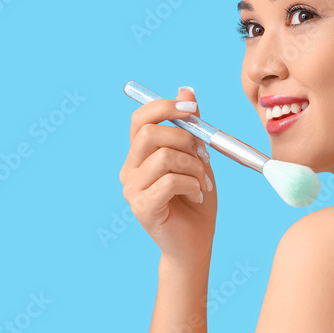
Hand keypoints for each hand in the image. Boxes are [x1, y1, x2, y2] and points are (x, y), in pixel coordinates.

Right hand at [119, 87, 216, 264]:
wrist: (196, 243)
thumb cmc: (196, 200)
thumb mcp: (197, 157)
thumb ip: (190, 127)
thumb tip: (186, 89)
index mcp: (139, 154)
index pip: (140, 118)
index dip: (165, 106)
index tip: (193, 109)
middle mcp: (129, 170)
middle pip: (149, 133)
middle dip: (185, 138)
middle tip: (204, 156)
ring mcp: (132, 190)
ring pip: (163, 157)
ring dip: (193, 166)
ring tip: (203, 181)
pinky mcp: (142, 208)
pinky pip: (170, 181)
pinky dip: (192, 184)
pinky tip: (198, 195)